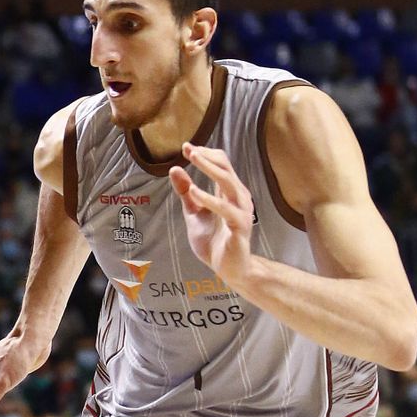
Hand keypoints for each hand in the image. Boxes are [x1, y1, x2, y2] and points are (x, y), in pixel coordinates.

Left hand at [169, 143, 254, 283]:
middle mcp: (239, 197)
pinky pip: (226, 209)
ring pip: (229, 183)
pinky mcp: (240, 227)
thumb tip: (175, 169)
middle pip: (226, 169)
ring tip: (193, 160)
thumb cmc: (215, 241)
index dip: (205, 154)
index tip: (186, 147)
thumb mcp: (195, 214)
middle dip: (207, 157)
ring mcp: (241, 211)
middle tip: (189, 149)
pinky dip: (210, 199)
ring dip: (209, 170)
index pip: (222, 164)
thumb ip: (186, 193)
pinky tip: (195, 192)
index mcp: (230, 192)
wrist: (230, 269)